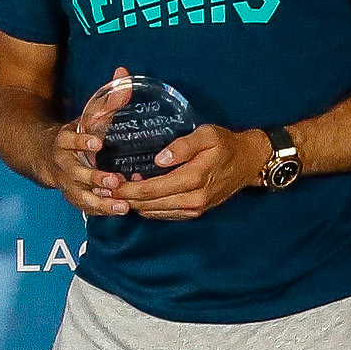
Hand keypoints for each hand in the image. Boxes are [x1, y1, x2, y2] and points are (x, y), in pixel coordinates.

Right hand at [50, 68, 166, 216]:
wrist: (44, 155)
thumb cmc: (76, 133)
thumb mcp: (88, 115)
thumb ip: (108, 99)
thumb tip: (124, 73)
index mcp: (64, 140)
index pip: (69, 139)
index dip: (82, 142)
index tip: (97, 143)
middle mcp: (63, 163)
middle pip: (76, 172)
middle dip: (94, 177)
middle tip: (114, 181)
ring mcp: (67, 182)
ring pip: (80, 195)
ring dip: (100, 201)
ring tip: (122, 205)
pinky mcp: (72, 196)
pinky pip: (85, 206)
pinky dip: (101, 210)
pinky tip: (120, 211)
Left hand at [102, 124, 270, 222]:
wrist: (249, 162)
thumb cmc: (226, 144)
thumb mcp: (207, 135)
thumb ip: (183, 146)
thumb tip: (159, 159)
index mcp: (192, 179)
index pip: (150, 190)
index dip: (126, 189)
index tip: (107, 184)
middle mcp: (192, 199)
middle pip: (148, 204)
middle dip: (123, 198)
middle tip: (101, 190)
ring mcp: (194, 208)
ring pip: (155, 212)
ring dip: (133, 205)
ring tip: (113, 193)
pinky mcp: (195, 211)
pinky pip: (165, 214)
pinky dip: (148, 208)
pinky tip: (136, 197)